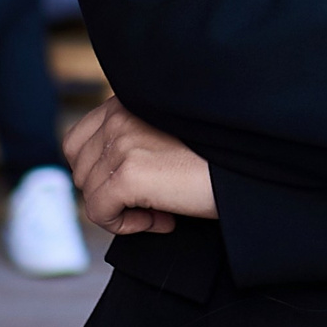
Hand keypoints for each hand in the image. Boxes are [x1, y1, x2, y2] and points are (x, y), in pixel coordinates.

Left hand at [63, 97, 215, 235]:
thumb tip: (95, 178)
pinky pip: (99, 212)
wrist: (250, 168)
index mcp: (126, 100)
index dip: (97, 173)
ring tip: (162, 209)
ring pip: (89, 194)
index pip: (76, 142)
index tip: (133, 186)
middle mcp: (119, 115)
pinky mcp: (128, 174)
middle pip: (80, 172)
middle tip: (151, 201)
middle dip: (110, 194)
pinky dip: (126, 226)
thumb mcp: (163, 135)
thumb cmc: (216, 157)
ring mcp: (122, 142)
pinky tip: (162, 219)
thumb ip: (130, 139)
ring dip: (122, 211)